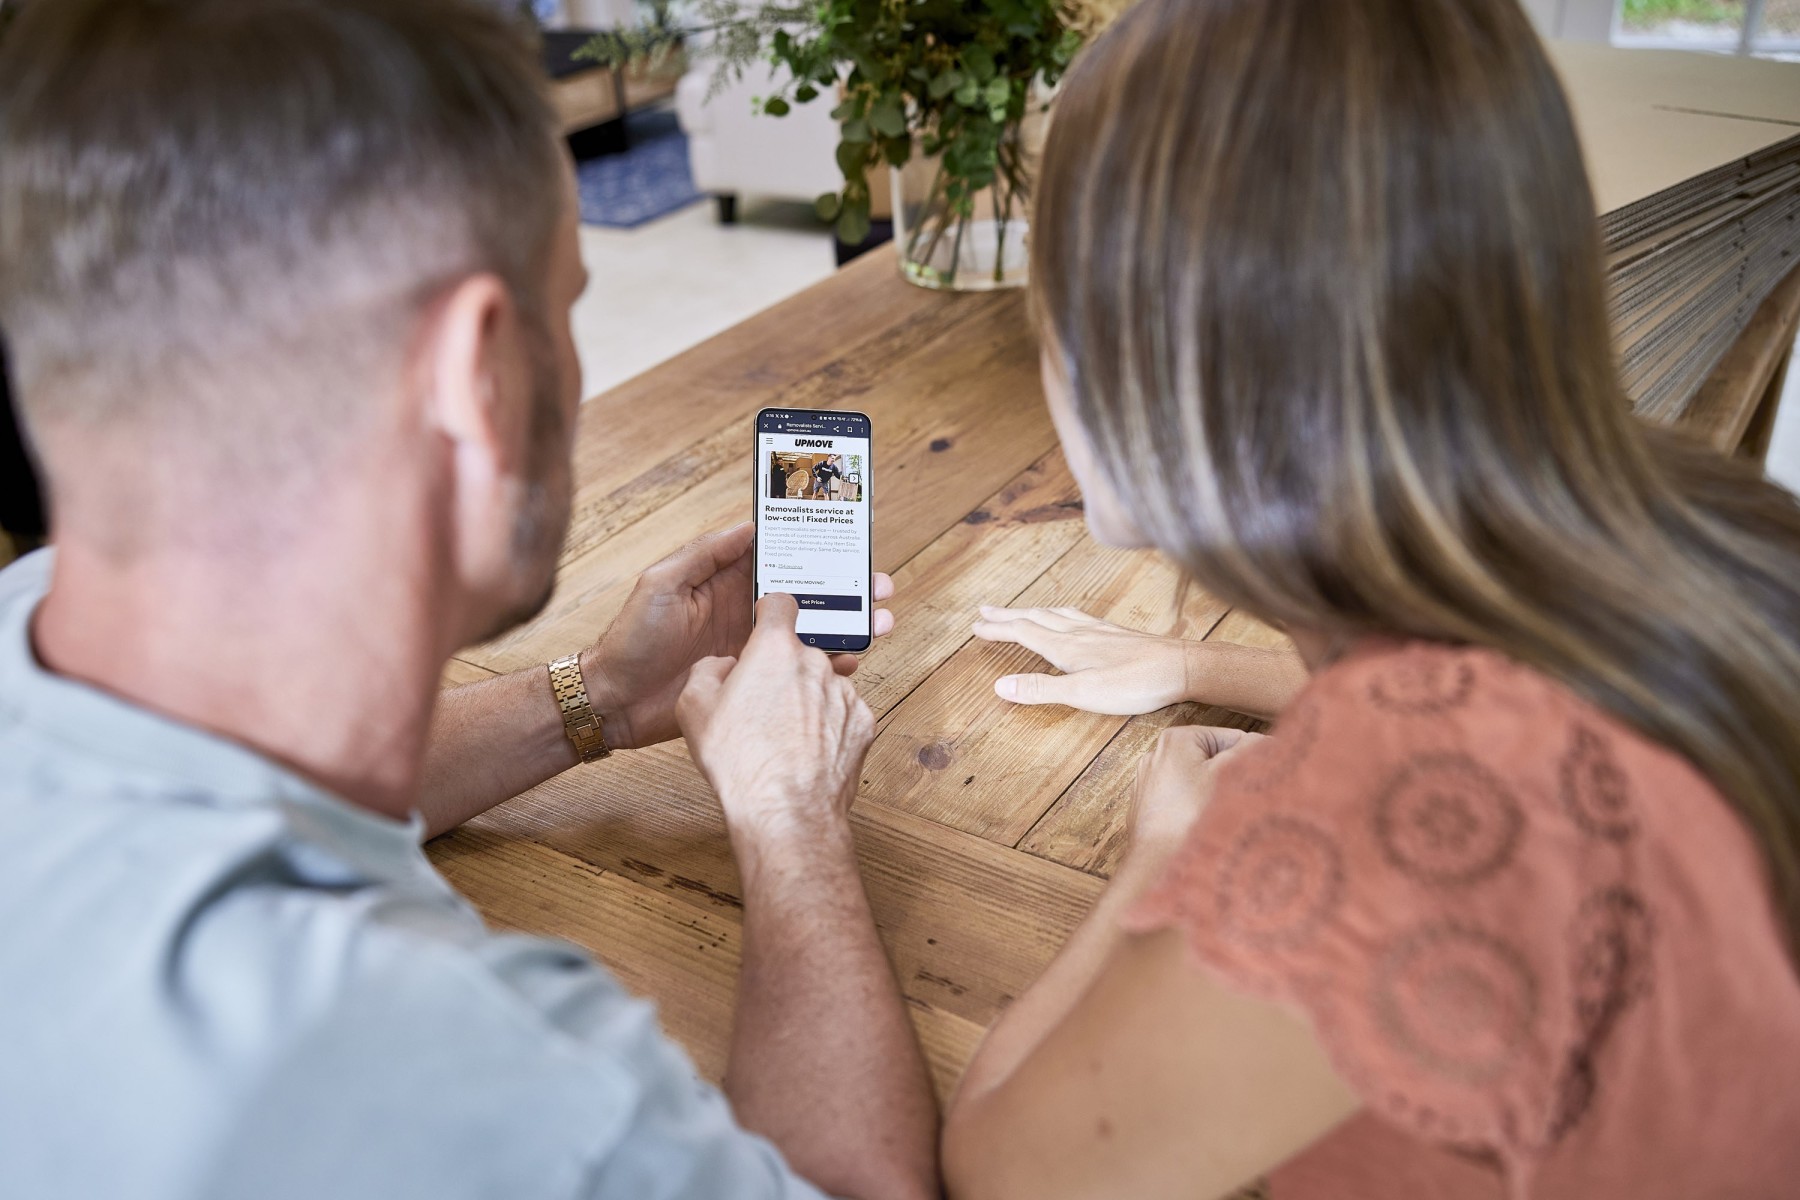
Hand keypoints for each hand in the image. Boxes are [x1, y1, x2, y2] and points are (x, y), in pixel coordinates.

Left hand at [583, 523, 893, 749]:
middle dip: (845, 586)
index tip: (846, 537)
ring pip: (812, 630)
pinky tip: (853, 661)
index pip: (779, 555)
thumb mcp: (661, 583)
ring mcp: (755, 648)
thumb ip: (705, 553)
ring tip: (879, 620)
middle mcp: (747, 610)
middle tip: (879, 583)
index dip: (812, 546)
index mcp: (727, 580)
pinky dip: (830, 664)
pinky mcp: (756, 682)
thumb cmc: (631, 638)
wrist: (617, 702)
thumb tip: (749, 524)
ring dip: (847, 623)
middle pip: (808, 592)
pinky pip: (799, 670)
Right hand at [677, 593, 875, 841]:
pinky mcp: (864, 723)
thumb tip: (724, 665)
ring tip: (783, 737)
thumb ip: (707, 670)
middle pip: (799, 654)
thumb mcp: (693, 708)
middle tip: (762, 705)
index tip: (766, 622)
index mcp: (774, 650)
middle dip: (782, 672)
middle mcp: (816, 663)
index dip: (770, 612)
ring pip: (822, 685)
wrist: (785, 811)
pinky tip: (806, 751)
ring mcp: (845, 693)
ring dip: (806, 701)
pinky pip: (842, 714)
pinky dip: (828, 727)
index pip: (780, 604)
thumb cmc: (739, 761)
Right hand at [973, 606, 1196, 714]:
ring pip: (1055, 614)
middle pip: (1035, 618)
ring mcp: (1098, 631)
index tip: (975, 626)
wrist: (1182, 668)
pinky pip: (1077, 616)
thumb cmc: (1134, 684)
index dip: (997, 630)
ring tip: (1019, 611)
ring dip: (1031, 612)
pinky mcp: (1115, 634)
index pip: (1023, 633)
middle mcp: (1078, 633)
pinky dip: (1059, 613)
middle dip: (1008, 615)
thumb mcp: (1082, 694)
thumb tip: (999, 684)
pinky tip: (1068, 617)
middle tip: (984, 611)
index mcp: (1065, 647)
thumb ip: (1040, 689)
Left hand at [1128, 725, 1265, 859]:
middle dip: (1231, 774)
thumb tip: (1266, 741)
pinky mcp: (1150, 803)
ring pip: (1198, 778)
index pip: (1231, 737)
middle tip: (1243, 796)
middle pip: (1213, 757)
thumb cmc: (1190, 816)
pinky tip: (1203, 821)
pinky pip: (1183, 795)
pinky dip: (1196, 804)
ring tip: (1222, 811)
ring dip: (1216, 790)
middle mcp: (1158, 754)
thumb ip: (1248, 751)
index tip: (1263, 776)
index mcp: (1177, 738)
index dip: (1253, 756)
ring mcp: (1151, 779)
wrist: (1158, 861)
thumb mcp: (1226, 775)